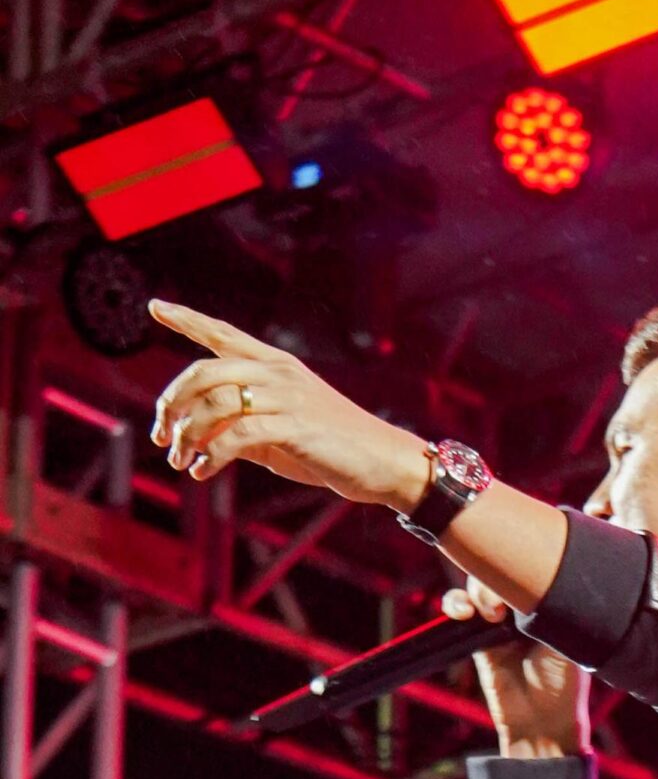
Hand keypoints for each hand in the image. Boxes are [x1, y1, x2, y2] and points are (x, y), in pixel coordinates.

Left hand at [148, 301, 429, 508]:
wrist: (382, 460)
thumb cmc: (332, 447)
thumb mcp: (281, 432)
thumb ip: (243, 426)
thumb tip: (203, 437)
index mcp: (275, 364)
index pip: (222, 333)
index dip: (187, 319)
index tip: (155, 306)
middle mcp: (277, 372)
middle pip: (204, 372)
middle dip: (171, 402)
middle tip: (159, 433)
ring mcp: (286, 397)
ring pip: (214, 405)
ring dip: (187, 435)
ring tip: (178, 460)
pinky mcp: (293, 427)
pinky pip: (236, 437)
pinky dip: (211, 457)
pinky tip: (202, 472)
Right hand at [443, 577, 589, 758]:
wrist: (542, 722)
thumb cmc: (563, 684)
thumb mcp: (565, 640)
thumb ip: (546, 607)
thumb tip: (522, 579)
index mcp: (550, 601)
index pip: (529, 565)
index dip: (519, 557)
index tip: (517, 564)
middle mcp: (524, 606)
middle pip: (501, 569)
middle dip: (496, 571)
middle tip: (503, 595)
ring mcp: (498, 621)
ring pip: (478, 584)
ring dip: (477, 589)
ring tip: (489, 612)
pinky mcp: (477, 637)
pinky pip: (460, 609)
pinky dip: (456, 604)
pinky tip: (463, 614)